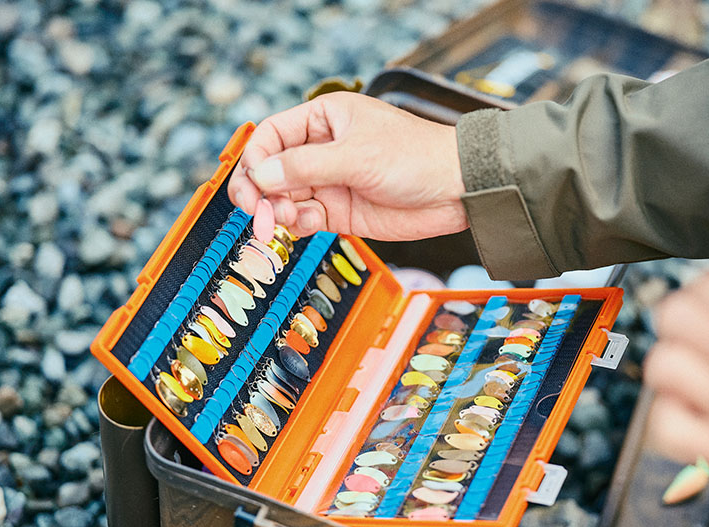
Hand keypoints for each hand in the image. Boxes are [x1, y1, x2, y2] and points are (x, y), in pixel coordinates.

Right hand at [227, 92, 468, 240]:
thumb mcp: (356, 155)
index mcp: (324, 119)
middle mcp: (322, 150)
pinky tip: (309, 224)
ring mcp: (330, 182)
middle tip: (258, 211)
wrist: (455, 190)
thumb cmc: (418, 156)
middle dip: (261, 192)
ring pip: (284, 198)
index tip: (253, 183)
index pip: (271, 136)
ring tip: (289, 218)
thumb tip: (260, 176)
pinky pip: (304, 219)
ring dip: (278, 211)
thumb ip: (305, 166)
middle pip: (271, 171)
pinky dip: (298, 225)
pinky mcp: (340, 212)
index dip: (256, 159)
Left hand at [643, 265, 708, 485]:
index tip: (706, 313)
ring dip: (673, 376)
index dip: (703, 297)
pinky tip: (696, 419)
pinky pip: (666, 422)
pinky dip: (674, 422)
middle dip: (679, 328)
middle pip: (677, 315)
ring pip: (665, 364)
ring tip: (695, 386)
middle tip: (691, 344)